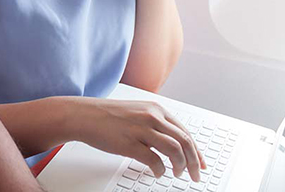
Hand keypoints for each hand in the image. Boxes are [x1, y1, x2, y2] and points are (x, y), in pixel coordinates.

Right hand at [77, 98, 205, 180]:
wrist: (84, 115)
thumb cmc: (107, 116)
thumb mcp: (136, 112)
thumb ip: (154, 123)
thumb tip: (171, 144)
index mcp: (155, 109)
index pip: (185, 132)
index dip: (196, 151)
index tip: (201, 163)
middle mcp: (152, 117)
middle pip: (185, 142)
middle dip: (194, 162)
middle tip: (195, 175)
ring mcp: (141, 129)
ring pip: (174, 150)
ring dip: (180, 166)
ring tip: (177, 173)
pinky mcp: (130, 143)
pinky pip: (154, 160)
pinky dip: (160, 170)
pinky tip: (158, 172)